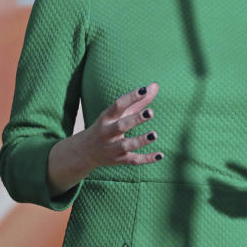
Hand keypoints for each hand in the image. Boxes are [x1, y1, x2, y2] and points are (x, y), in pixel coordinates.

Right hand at [47, 83, 162, 194]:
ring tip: (154, 135)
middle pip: (121, 126)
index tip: (143, 90)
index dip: (130, 97)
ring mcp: (112, 148)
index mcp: (106, 118)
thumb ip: (138, 101)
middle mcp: (107, 133)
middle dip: (135, 119)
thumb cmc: (107, 126)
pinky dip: (146, 159)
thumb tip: (155, 85)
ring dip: (140, 140)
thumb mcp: (118, 113)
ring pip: (126, 145)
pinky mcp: (118, 160)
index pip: (118, 105)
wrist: (85, 151)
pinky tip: (160, 155)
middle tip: (150, 112)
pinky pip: (133, 160)